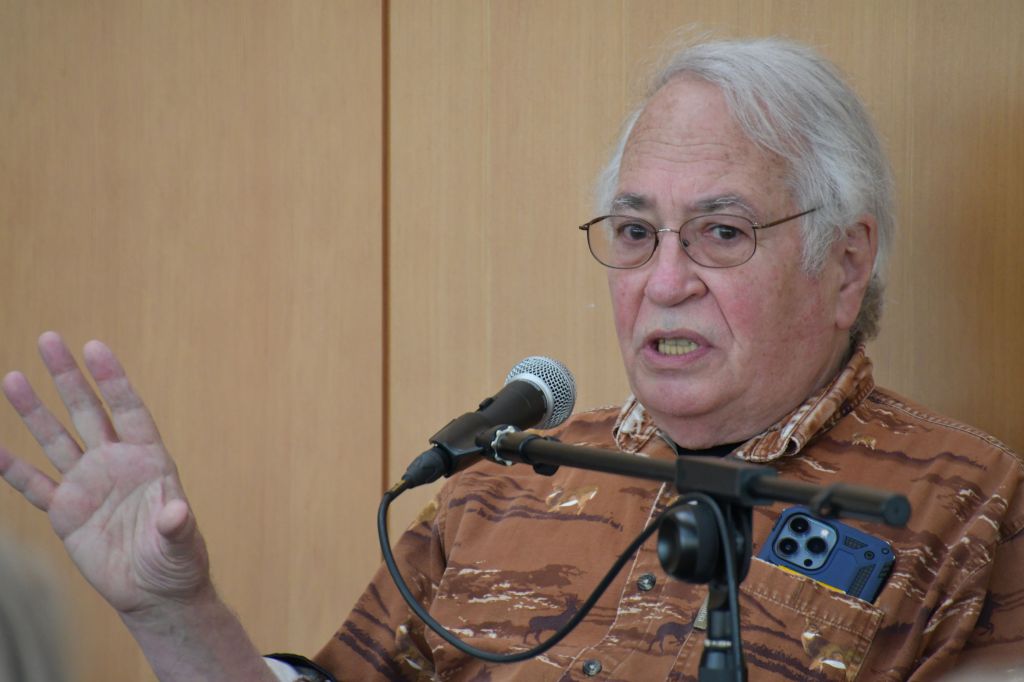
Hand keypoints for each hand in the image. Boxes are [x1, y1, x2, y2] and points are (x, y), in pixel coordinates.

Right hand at [0, 332, 209, 615]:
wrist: (154, 591)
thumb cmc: (176, 562)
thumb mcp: (180, 543)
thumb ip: (176, 525)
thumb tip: (175, 513)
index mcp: (148, 459)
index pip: (127, 410)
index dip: (111, 379)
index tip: (93, 346)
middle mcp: (115, 463)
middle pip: (87, 411)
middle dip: (68, 377)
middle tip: (48, 338)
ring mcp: (88, 484)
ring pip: (56, 439)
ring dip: (34, 411)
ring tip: (14, 377)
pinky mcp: (65, 512)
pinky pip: (34, 485)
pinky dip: (13, 468)